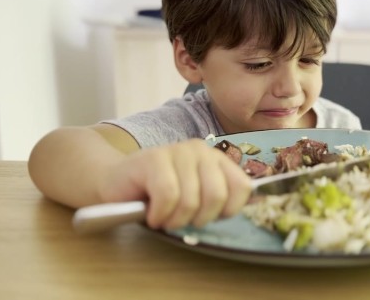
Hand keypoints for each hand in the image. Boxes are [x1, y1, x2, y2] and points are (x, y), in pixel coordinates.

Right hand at [98, 138, 251, 229]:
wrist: (113, 182)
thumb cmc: (157, 195)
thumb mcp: (195, 196)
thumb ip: (220, 198)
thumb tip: (256, 206)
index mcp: (216, 159)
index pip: (243, 187)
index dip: (228, 210)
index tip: (208, 216)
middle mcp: (200, 150)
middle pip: (217, 195)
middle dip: (198, 218)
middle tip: (181, 218)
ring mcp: (176, 151)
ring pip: (191, 200)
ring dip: (174, 219)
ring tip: (163, 216)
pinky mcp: (153, 159)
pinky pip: (168, 196)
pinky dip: (159, 214)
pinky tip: (151, 213)